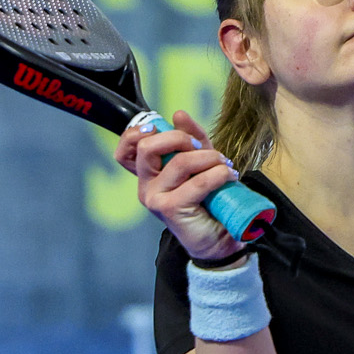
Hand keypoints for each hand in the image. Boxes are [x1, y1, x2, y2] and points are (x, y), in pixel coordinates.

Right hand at [115, 110, 244, 262]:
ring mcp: (155, 198)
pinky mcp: (170, 208)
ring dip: (209, 158)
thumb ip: (191, 138)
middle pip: (147, 147)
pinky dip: (217, 175)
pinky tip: (228, 176)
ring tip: (225, 166)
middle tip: (202, 147)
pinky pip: (196, 182)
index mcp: (148, 174)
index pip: (125, 150)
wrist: (220, 238)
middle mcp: (146, 186)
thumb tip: (178, 114)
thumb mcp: (201, 161)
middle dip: (179, 138)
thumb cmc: (210, 199)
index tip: (159, 127)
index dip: (136, 133)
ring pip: (179, 162)